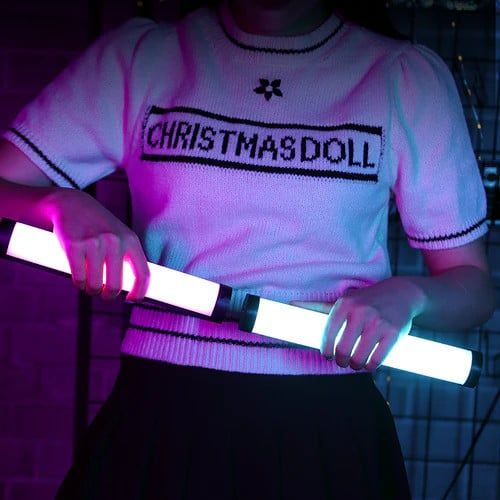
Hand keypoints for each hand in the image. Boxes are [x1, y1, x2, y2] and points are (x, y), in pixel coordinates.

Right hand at [42, 188, 149, 301]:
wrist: (73, 204)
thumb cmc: (100, 228)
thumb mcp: (121, 237)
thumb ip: (129, 259)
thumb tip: (136, 291)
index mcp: (131, 241)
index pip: (143, 274)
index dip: (139, 292)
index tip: (131, 299)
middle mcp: (115, 241)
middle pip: (115, 286)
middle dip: (108, 295)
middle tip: (103, 293)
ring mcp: (94, 243)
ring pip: (94, 285)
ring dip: (90, 289)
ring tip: (89, 283)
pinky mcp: (74, 245)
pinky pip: (78, 279)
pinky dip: (78, 283)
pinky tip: (79, 278)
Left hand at [289, 278, 426, 370]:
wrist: (401, 293)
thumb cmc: (366, 300)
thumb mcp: (344, 300)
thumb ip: (318, 306)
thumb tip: (290, 305)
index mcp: (345, 305)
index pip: (328, 334)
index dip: (326, 349)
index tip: (328, 355)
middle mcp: (360, 312)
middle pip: (343, 350)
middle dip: (341, 360)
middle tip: (343, 361)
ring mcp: (378, 323)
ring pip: (359, 357)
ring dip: (356, 365)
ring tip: (356, 363)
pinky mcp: (394, 333)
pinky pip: (377, 359)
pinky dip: (371, 366)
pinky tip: (369, 364)